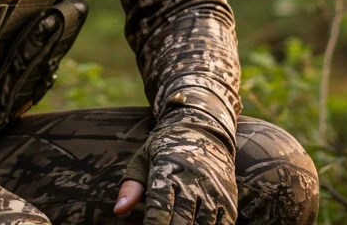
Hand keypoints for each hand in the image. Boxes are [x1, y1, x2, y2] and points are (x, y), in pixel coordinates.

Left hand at [113, 117, 237, 224]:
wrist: (203, 130)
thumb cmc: (165, 149)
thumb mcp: (144, 160)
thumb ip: (131, 188)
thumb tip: (118, 211)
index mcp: (167, 170)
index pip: (160, 207)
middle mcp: (192, 181)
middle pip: (182, 220)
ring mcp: (213, 190)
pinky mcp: (228, 199)